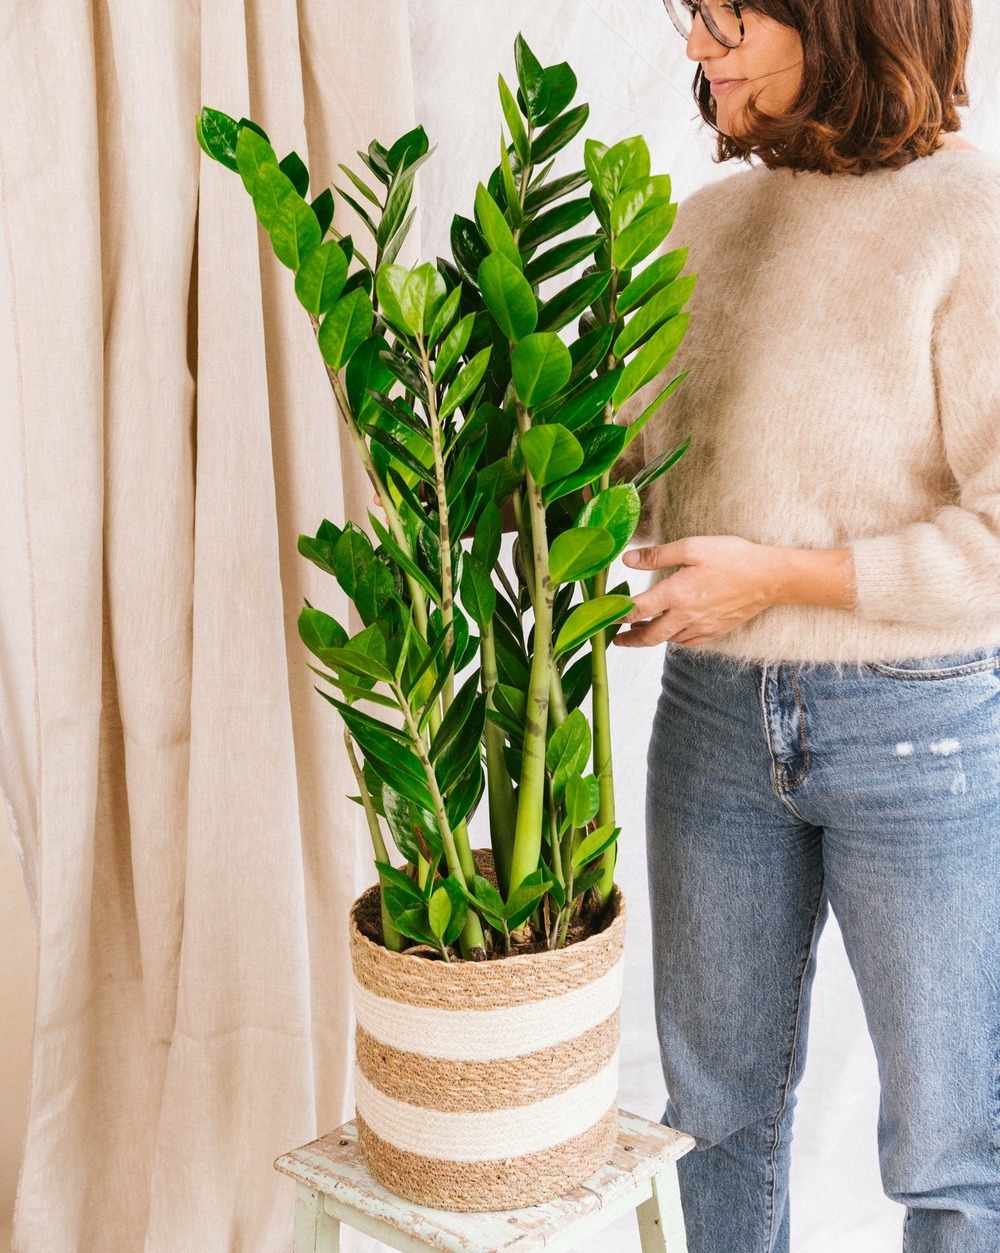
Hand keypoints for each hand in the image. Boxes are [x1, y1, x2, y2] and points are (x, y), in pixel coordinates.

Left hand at [614, 536, 855, 647]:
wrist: (770, 577)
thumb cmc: (732, 557)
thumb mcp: (692, 547)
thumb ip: (657, 555)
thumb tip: (627, 559)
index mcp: (677, 594)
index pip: (638, 610)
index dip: (618, 614)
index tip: (606, 615)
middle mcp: (686, 616)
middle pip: (650, 636)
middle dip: (630, 639)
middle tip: (617, 640)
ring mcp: (702, 627)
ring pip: (669, 640)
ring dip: (652, 638)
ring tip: (641, 631)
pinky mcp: (716, 631)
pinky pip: (689, 642)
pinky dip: (675, 640)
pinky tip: (672, 633)